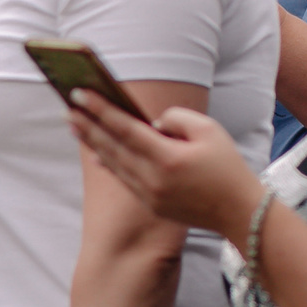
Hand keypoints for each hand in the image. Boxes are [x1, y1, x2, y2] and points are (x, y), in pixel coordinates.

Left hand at [63, 91, 257, 235]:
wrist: (240, 212)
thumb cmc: (227, 166)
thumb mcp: (209, 130)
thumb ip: (176, 118)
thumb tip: (150, 123)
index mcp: (167, 158)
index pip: (125, 128)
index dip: (100, 110)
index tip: (79, 94)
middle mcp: (153, 179)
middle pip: (111, 146)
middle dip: (87, 125)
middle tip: (67, 107)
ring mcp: (149, 195)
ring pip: (113, 163)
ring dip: (93, 143)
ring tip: (75, 125)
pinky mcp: (151, 204)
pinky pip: (123, 178)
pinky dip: (109, 163)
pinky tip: (97, 151)